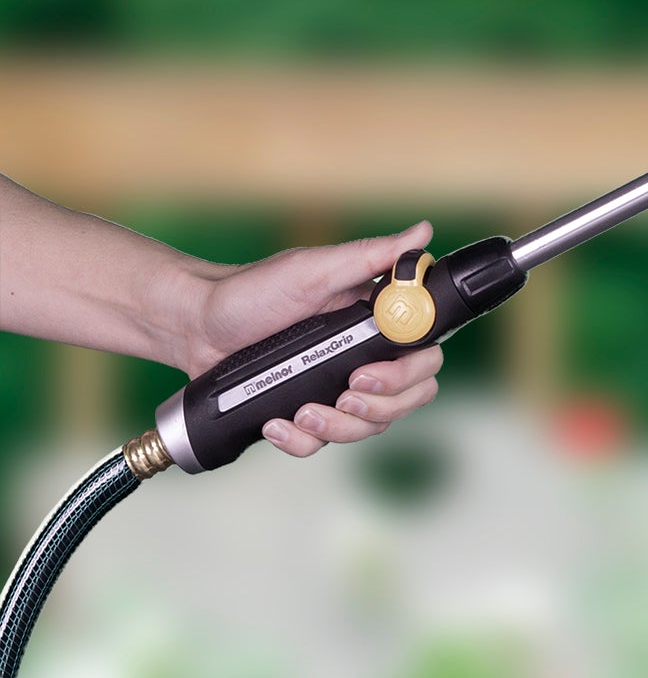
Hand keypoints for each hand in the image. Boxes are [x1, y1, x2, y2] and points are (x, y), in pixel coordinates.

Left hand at [180, 222, 446, 459]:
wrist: (193, 324)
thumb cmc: (250, 291)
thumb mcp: (313, 270)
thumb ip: (371, 255)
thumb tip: (423, 232)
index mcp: (374, 325)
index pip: (424, 359)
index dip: (408, 374)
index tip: (368, 370)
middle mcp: (364, 358)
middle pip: (407, 400)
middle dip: (378, 406)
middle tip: (343, 395)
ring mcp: (336, 389)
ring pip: (370, 427)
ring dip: (340, 428)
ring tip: (302, 412)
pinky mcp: (306, 413)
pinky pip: (323, 444)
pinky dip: (302, 441)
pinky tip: (278, 423)